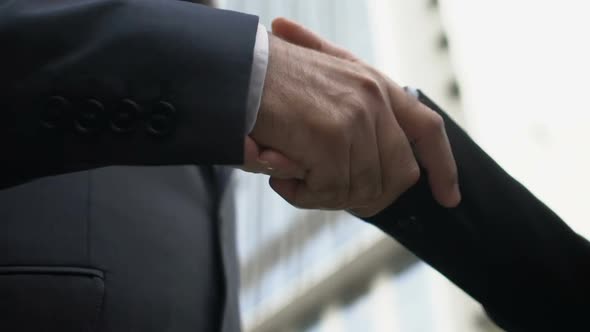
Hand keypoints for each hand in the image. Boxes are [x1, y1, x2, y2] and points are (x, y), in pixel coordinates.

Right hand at [263, 18, 460, 215]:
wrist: (236, 69)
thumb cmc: (272, 83)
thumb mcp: (323, 91)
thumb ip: (354, 121)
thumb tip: (367, 179)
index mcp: (376, 86)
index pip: (427, 129)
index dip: (442, 167)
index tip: (447, 196)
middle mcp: (373, 100)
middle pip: (398, 175)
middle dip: (365, 196)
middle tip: (322, 189)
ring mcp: (355, 118)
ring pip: (361, 189)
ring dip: (324, 194)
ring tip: (290, 172)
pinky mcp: (330, 137)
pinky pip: (330, 191)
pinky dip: (303, 194)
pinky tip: (280, 172)